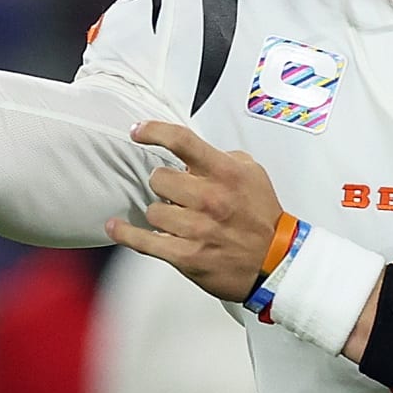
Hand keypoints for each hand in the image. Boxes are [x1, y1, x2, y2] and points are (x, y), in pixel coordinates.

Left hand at [106, 121, 283, 301]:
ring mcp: (196, 229)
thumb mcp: (252, 174)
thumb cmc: (262, 218)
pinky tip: (116, 226)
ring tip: (177, 219)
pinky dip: (126, 233)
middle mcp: (210, 198)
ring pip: (152, 210)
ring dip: (160, 213)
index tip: (138, 131)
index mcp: (225, 173)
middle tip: (177, 193)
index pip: (182, 141)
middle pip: (158, 178)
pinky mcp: (186, 255)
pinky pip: (144, 241)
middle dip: (164, 185)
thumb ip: (221, 158)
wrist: (276, 261)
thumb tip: (193, 155)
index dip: (154, 131)